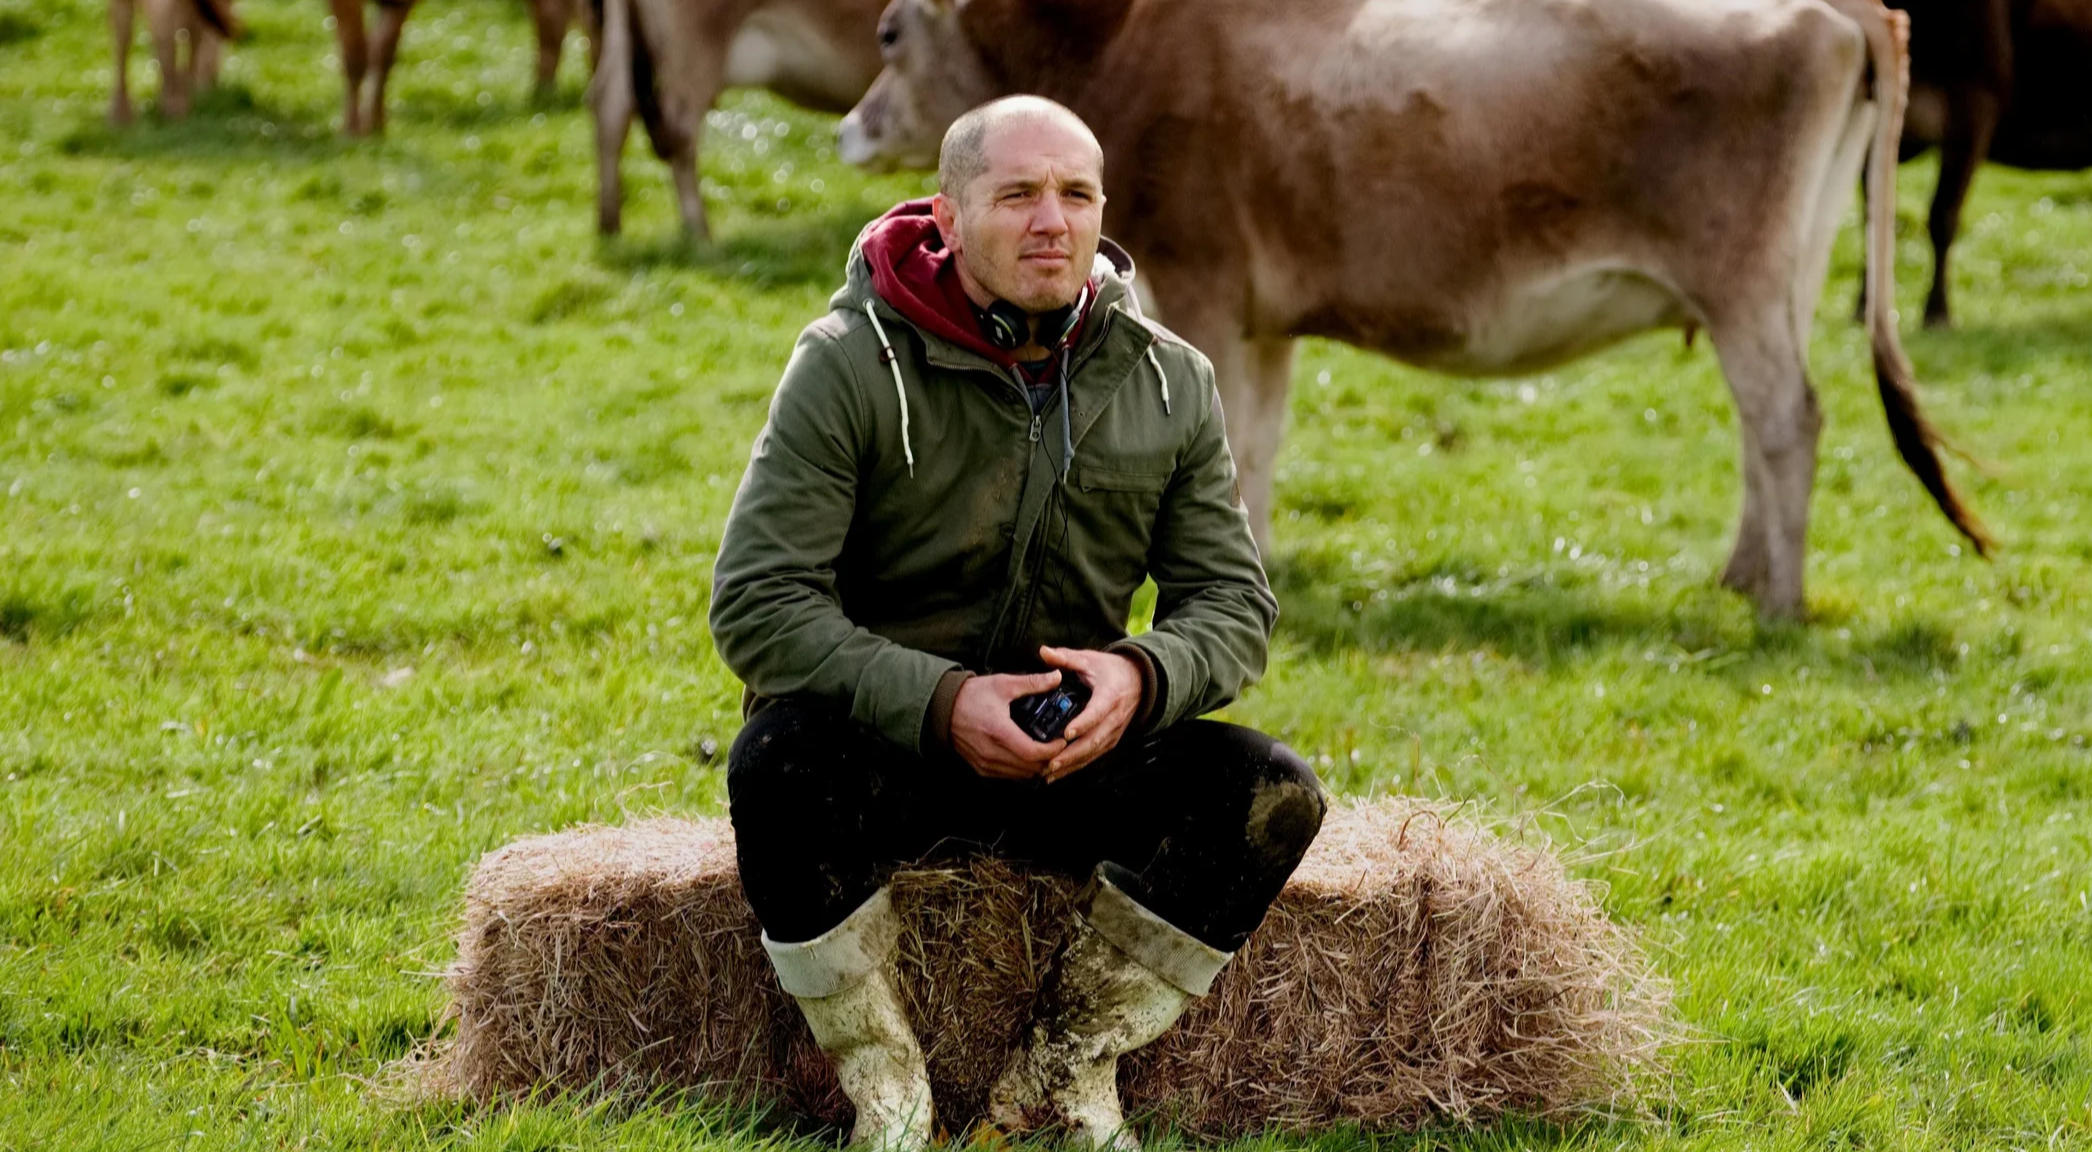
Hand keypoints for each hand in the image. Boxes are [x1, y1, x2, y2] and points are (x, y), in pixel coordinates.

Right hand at [950, 670, 1067, 779]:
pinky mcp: (981, 768)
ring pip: (1020, 775)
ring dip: (1036, 767)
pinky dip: (1022, 770)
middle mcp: (991, 752)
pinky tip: (1029, 758)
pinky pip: (1008, 775)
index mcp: (998, 731)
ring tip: (1047, 752)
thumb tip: (1056, 676)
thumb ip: (1032, 682)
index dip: (1052, 750)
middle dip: (1049, 759)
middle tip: (1059, 747)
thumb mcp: (1002, 684)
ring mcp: (985, 763)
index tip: (1062, 741)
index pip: (1032, 752)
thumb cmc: (971, 696)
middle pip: (1030, 768)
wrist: (942, 709)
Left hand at [1039, 646, 1142, 782]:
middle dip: (1071, 754)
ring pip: (1093, 752)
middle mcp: (1114, 718)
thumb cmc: (1111, 670)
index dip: (1082, 724)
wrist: (1139, 681)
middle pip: (1093, 740)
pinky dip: (1077, 765)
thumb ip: (1066, 657)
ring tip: (1049, 772)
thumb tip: (1043, 651)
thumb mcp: (1090, 659)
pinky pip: (1094, 756)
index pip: (1096, 713)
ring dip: (1072, 764)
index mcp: (1110, 696)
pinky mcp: (1111, 740)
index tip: (1067, 733)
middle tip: (1050, 762)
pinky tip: (1059, 772)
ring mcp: (1113, 732)